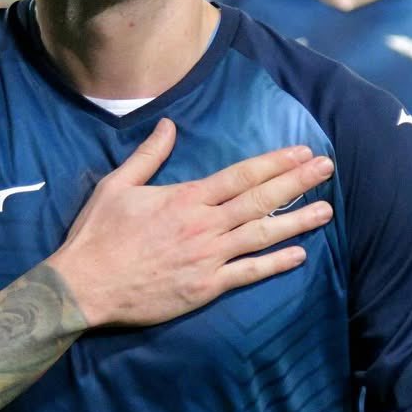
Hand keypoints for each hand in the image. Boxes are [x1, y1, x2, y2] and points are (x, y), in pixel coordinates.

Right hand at [47, 118, 333, 327]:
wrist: (85, 286)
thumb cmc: (98, 234)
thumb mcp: (117, 185)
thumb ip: (148, 155)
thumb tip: (169, 125)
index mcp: (186, 198)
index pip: (242, 175)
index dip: (275, 162)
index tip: (302, 152)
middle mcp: (204, 225)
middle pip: (261, 200)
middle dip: (297, 182)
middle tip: (327, 169)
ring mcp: (208, 258)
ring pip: (262, 235)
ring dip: (297, 221)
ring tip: (326, 210)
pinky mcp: (205, 287)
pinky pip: (248, 274)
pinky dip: (275, 264)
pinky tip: (299, 255)